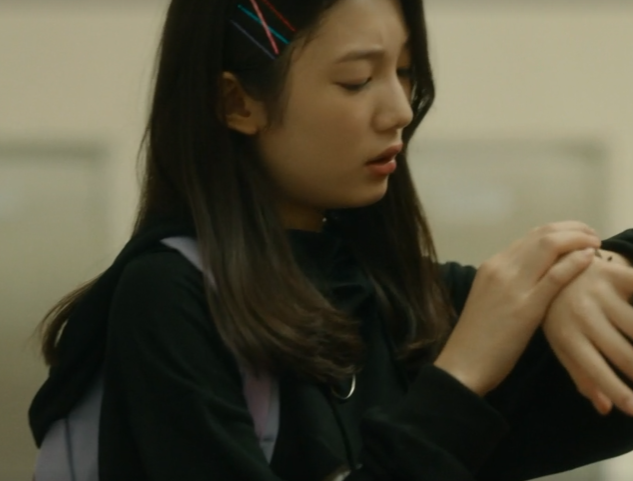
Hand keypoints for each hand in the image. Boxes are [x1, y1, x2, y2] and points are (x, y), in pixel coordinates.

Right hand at [435, 222, 600, 395]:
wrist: (464, 362)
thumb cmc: (478, 337)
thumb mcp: (491, 299)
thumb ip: (510, 283)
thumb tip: (536, 275)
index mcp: (491, 265)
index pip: (530, 236)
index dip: (559, 231)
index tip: (578, 237)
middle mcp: (500, 267)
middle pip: (542, 235)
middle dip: (573, 229)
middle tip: (593, 235)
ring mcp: (512, 284)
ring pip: (549, 246)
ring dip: (578, 239)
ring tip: (595, 243)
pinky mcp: (526, 306)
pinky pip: (556, 275)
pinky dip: (576, 262)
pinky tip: (590, 259)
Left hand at [543, 254, 632, 415]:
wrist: (555, 264)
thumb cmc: (560, 312)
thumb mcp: (561, 341)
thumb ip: (582, 374)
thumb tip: (605, 408)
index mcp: (565, 334)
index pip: (594, 370)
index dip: (618, 392)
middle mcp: (582, 314)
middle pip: (625, 353)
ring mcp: (600, 293)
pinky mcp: (617, 274)